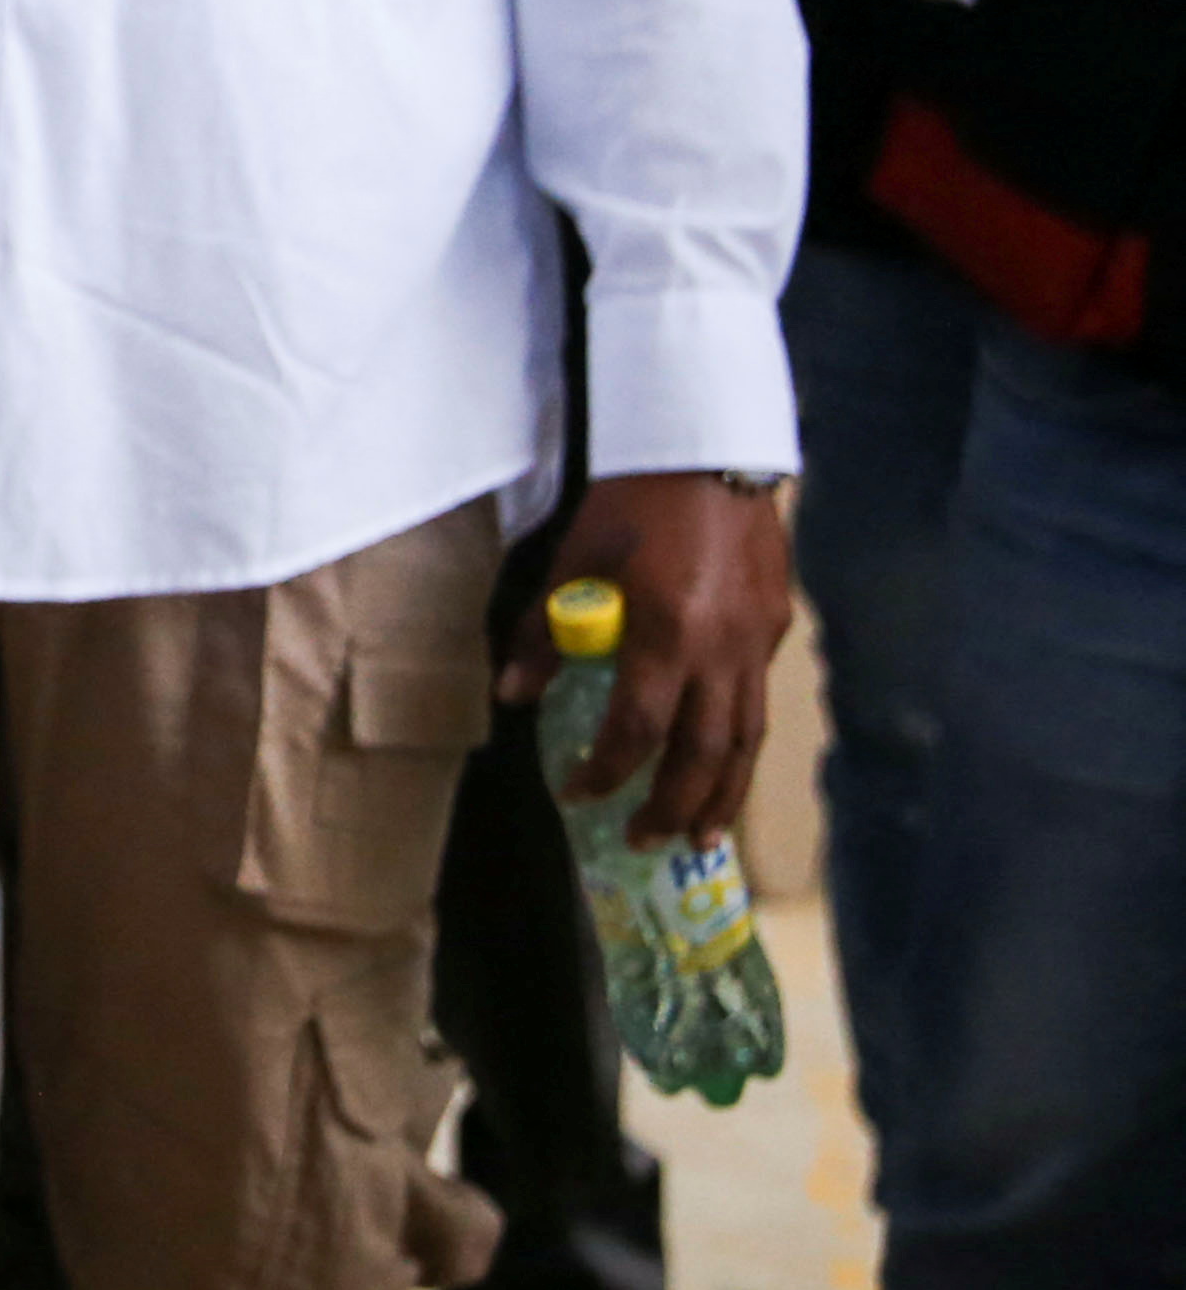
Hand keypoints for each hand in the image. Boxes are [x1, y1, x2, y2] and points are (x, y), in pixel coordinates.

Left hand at [502, 472, 791, 848]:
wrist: (709, 446)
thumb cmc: (633, 499)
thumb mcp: (575, 557)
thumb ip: (545, 629)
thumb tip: (512, 694)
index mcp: (667, 631)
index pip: (637, 729)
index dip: (606, 771)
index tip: (578, 793)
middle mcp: (723, 648)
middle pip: (705, 753)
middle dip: (674, 805)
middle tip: (648, 843)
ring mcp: (758, 640)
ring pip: (748, 739)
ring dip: (723, 794)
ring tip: (701, 836)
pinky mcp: (778, 624)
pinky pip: (760, 701)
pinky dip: (742, 744)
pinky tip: (724, 764)